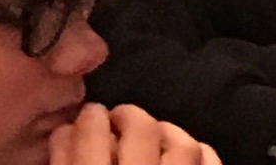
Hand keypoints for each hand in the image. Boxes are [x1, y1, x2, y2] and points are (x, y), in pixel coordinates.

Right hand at [50, 104, 221, 164]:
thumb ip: (65, 163)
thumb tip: (64, 131)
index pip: (92, 130)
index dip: (89, 117)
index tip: (90, 117)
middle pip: (141, 127)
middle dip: (129, 115)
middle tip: (118, 120)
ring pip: (183, 145)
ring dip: (167, 133)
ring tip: (153, 138)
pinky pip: (211, 163)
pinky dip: (201, 154)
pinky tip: (187, 156)